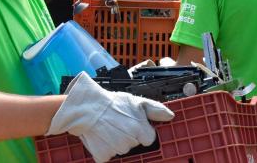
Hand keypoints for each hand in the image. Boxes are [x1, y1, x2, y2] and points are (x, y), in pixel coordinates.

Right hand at [46, 72, 173, 162]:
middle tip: (117, 123)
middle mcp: (131, 143)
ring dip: (115, 142)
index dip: (139, 130)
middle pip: (133, 144)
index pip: (147, 138)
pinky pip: (107, 156)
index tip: (130, 122)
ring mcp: (117, 150)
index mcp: (141, 131)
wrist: (86, 106)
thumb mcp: (135, 101)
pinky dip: (103, 149)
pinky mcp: (103, 156)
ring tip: (107, 128)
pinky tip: (100, 136)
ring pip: (120, 150)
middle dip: (127, 135)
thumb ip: (156, 109)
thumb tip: (171, 116)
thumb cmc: (110, 102)